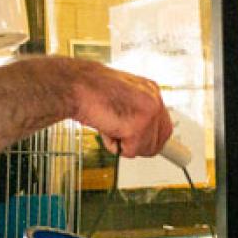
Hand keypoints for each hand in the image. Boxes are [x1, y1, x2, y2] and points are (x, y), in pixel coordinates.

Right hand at [54, 59, 172, 158]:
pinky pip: (130, 152)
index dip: (150, 136)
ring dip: (125, 144)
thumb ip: (134, 112)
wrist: (75, 84)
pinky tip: (105, 128)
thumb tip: (140, 133)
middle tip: (120, 137)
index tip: (146, 141)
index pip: (163, 124)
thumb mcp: (120, 97)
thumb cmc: (89, 89)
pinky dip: (113, 146)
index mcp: (150, 90)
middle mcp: (153, 100)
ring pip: (146, 148)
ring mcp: (148, 113)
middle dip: (139, 144)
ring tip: (109, 125)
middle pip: (159, 140)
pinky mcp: (137, 127)